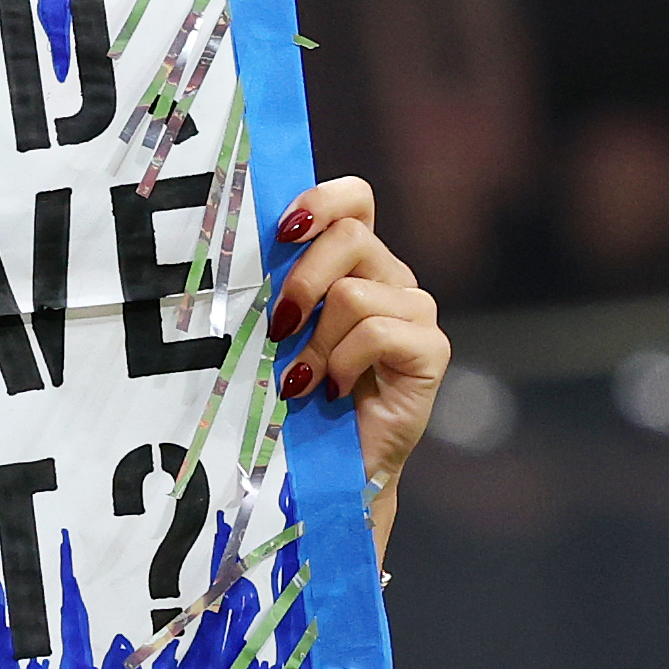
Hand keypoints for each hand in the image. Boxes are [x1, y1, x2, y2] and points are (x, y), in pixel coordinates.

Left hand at [264, 177, 443, 547]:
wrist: (335, 469)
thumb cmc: (299, 401)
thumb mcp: (280, 336)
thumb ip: (276, 293)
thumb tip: (237, 262)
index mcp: (357, 264)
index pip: (355, 200)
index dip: (321, 200)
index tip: (282, 231)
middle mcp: (393, 278)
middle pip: (351, 236)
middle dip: (301, 281)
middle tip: (278, 328)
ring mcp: (416, 312)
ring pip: (354, 292)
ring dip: (316, 342)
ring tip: (303, 381)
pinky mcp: (430, 350)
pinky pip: (378, 331)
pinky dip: (344, 362)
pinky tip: (334, 390)